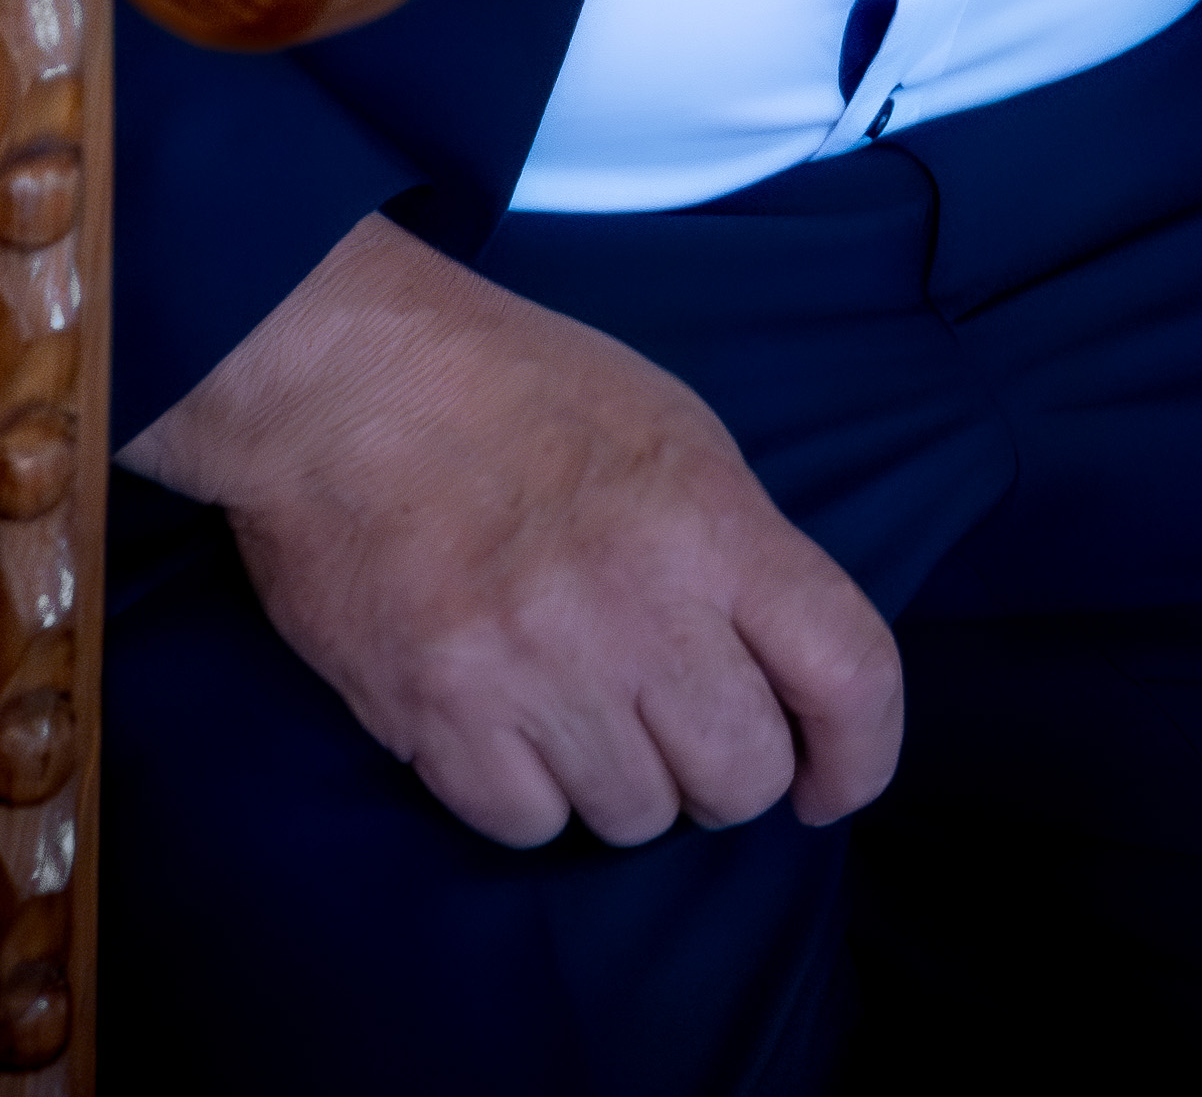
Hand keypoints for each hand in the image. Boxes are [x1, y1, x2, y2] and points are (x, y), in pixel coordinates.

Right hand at [122, 212, 903, 850]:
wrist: (340, 374)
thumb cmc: (512, 389)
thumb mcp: (668, 429)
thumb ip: (735, 551)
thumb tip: (780, 678)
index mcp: (708, 518)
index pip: (847, 669)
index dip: (861, 752)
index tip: (831, 780)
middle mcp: (635, 603)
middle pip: (742, 776)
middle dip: (720, 767)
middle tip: (671, 717)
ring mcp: (534, 667)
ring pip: (636, 818)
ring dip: (617, 778)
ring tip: (572, 697)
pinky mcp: (439, 715)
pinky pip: (529, 826)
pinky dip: (525, 791)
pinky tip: (503, 716)